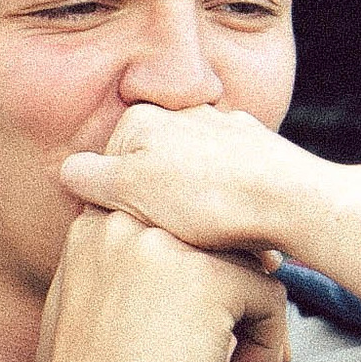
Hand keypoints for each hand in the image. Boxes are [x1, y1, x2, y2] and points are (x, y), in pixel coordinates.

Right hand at [28, 208, 289, 361]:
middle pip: (220, 241)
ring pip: (250, 267)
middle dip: (239, 297)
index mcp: (99, 221)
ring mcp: (169, 245)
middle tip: (242, 352)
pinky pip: (270, 296)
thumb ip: (131, 272)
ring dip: (258, 325)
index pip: (184, 225)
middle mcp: (129, 219)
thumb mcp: (90, 307)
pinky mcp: (209, 279)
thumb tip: (202, 267)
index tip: (207, 325)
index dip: (206, 274)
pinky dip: (269, 342)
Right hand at [60, 102, 359, 265]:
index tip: (137, 237)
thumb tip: (67, 171)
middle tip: (177, 246)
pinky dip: (232, 211)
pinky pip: (232, 186)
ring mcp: (226, 129)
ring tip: (214, 247)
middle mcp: (185, 113)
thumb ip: (90, 178)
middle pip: (151, 174)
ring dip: (198, 216)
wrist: (292, 201)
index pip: (107, 171)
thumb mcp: (130, 192)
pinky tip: (243, 238)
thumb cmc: (208, 201)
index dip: (116, 210)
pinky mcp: (261, 152)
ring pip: (193, 182)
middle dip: (159, 212)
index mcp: (144, 119)